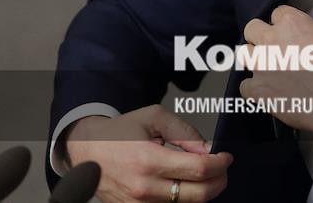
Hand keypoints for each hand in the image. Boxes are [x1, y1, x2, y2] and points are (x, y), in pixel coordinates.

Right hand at [61, 105, 231, 201]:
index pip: (199, 169)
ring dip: (202, 191)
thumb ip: (184, 132)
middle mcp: (144, 187)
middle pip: (199, 194)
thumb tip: (207, 149)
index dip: (220, 163)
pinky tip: (184, 183)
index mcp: (149, 160)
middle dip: (219, 181)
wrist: (86, 150)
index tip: (226, 157)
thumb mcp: (153, 117)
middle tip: (222, 168)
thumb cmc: (119, 132)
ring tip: (203, 174)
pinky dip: (183, 197)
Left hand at [240, 5, 312, 139]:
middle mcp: (272, 40)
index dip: (282, 24)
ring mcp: (261, 64)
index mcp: (292, 23)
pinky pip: (245, 85)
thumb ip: (308, 34)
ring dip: (254, 59)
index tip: (286, 32)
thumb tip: (303, 40)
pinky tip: (268, 91)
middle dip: (259, 36)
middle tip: (271, 47)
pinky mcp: (257, 88)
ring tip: (267, 69)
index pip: (277, 13)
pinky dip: (254, 89)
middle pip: (252, 28)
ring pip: (244, 54)